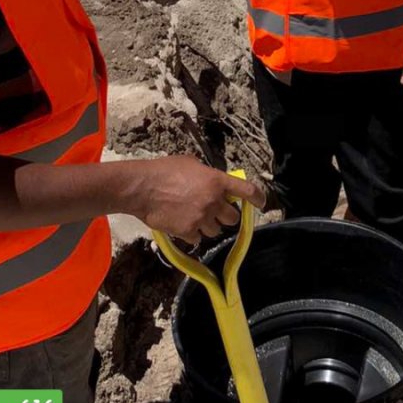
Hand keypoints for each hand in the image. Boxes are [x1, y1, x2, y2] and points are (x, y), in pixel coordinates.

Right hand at [130, 156, 264, 244]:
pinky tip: (182, 224)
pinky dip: (192, 234)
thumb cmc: (164, 170)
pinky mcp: (188, 231)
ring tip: (194, 217)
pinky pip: (198, 239)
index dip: (258, 198)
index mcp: (217, 181)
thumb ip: (208, 175)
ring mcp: (201, 218)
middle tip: (214, 212)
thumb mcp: (191, 164)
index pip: (247, 191)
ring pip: (215, 231)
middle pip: (232, 218)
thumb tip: (214, 183)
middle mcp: (213, 201)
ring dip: (208, 226)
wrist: (142, 188)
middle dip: (225, 216)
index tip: (261, 203)